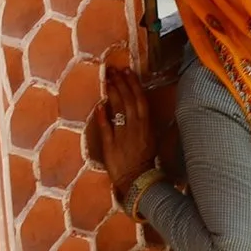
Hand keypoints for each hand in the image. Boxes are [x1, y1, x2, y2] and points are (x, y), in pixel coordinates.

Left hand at [86, 61, 156, 191]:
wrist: (138, 181)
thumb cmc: (145, 160)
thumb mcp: (150, 139)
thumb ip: (143, 123)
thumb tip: (137, 107)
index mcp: (146, 125)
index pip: (140, 100)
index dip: (133, 84)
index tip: (126, 70)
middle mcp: (135, 128)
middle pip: (128, 101)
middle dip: (120, 83)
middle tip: (113, 69)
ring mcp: (122, 136)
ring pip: (118, 110)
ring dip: (113, 93)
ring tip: (107, 80)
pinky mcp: (110, 146)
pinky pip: (107, 128)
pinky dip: (103, 116)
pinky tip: (100, 105)